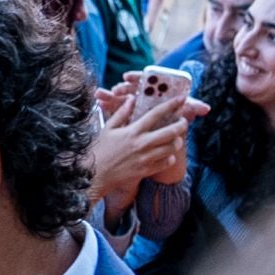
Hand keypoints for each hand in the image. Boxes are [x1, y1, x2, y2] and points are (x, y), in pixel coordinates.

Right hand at [91, 94, 198, 214]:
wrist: (92, 176)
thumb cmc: (98, 151)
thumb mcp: (107, 129)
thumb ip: (122, 113)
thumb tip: (132, 99)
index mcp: (133, 131)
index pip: (157, 114)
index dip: (172, 104)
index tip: (181, 99)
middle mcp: (142, 144)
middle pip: (172, 131)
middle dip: (182, 124)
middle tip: (182, 122)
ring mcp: (145, 158)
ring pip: (172, 147)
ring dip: (177, 141)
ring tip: (175, 138)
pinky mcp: (145, 170)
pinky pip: (166, 162)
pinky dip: (169, 157)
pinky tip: (165, 155)